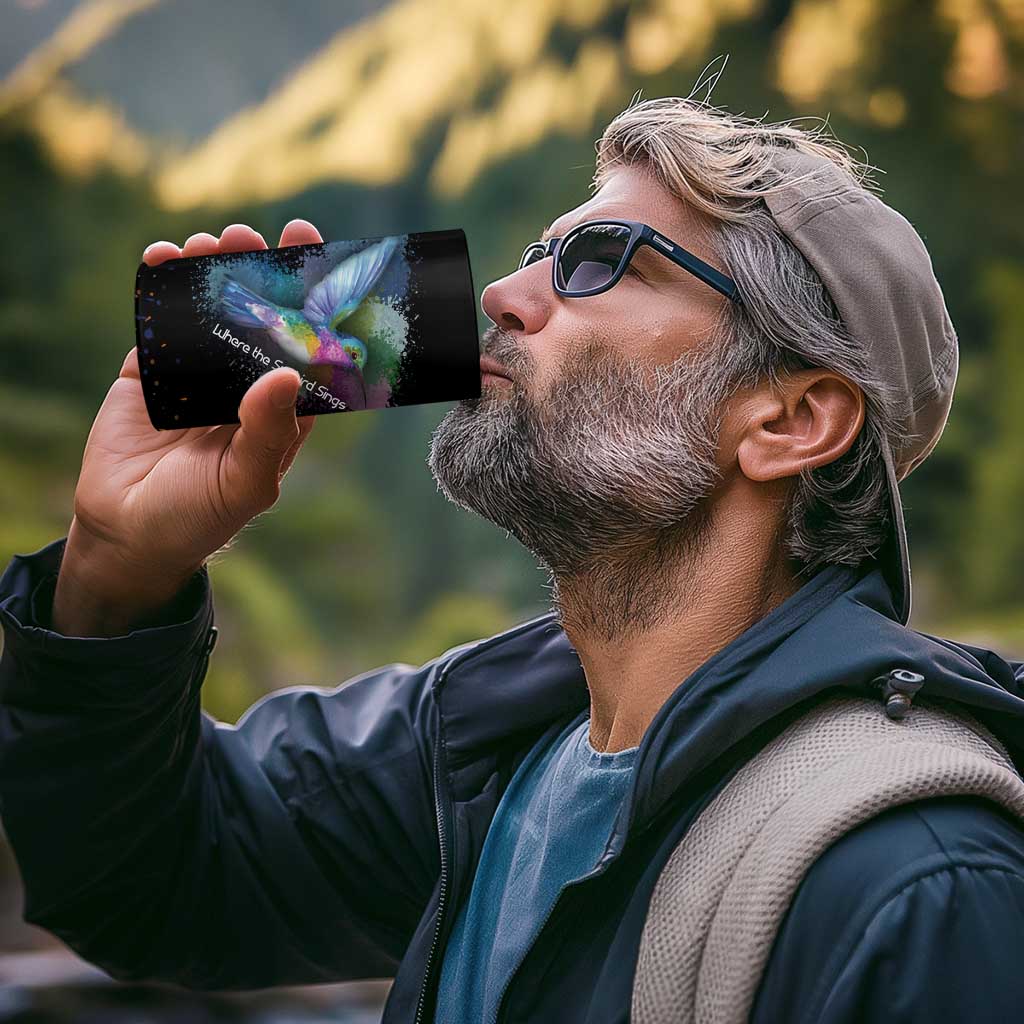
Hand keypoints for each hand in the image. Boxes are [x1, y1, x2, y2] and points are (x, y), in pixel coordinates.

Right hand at [52, 220, 323, 635]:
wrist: (127, 534)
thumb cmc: (199, 517)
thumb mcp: (244, 482)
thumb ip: (268, 432)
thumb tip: (287, 373)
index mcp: (282, 410)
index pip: (306, 348)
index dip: (313, 304)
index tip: (316, 259)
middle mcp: (245, 385)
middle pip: (260, 317)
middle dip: (259, 273)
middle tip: (253, 236)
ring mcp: (199, 374)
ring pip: (212, 310)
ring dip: (213, 271)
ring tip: (210, 243)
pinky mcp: (153, 370)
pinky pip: (160, 320)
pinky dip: (161, 287)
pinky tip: (164, 258)